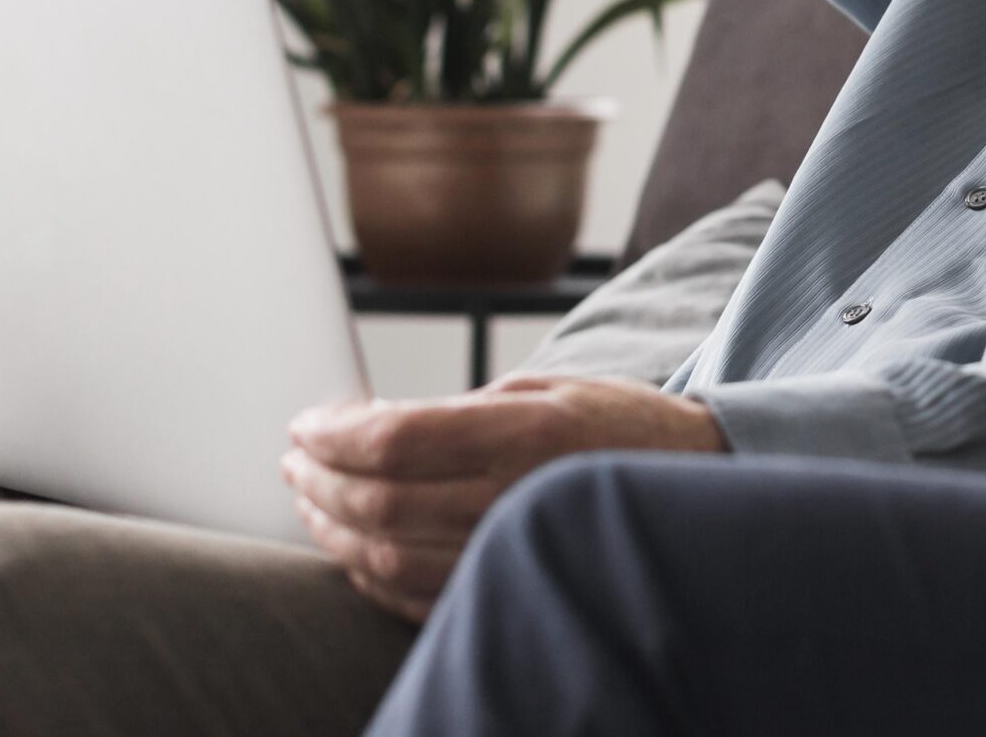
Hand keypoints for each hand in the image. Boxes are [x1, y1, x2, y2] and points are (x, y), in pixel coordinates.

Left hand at [283, 374, 726, 621]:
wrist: (690, 484)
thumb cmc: (615, 426)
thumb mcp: (543, 387)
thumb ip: (457, 411)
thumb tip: (365, 428)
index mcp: (525, 434)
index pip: (394, 441)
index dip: (334, 435)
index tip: (305, 424)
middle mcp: (515, 498)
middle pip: (379, 503)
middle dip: (320, 480)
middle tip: (295, 459)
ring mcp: (511, 553)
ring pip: (386, 559)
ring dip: (334, 529)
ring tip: (313, 500)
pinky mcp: (509, 592)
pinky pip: (414, 598)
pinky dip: (369, 575)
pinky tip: (355, 548)